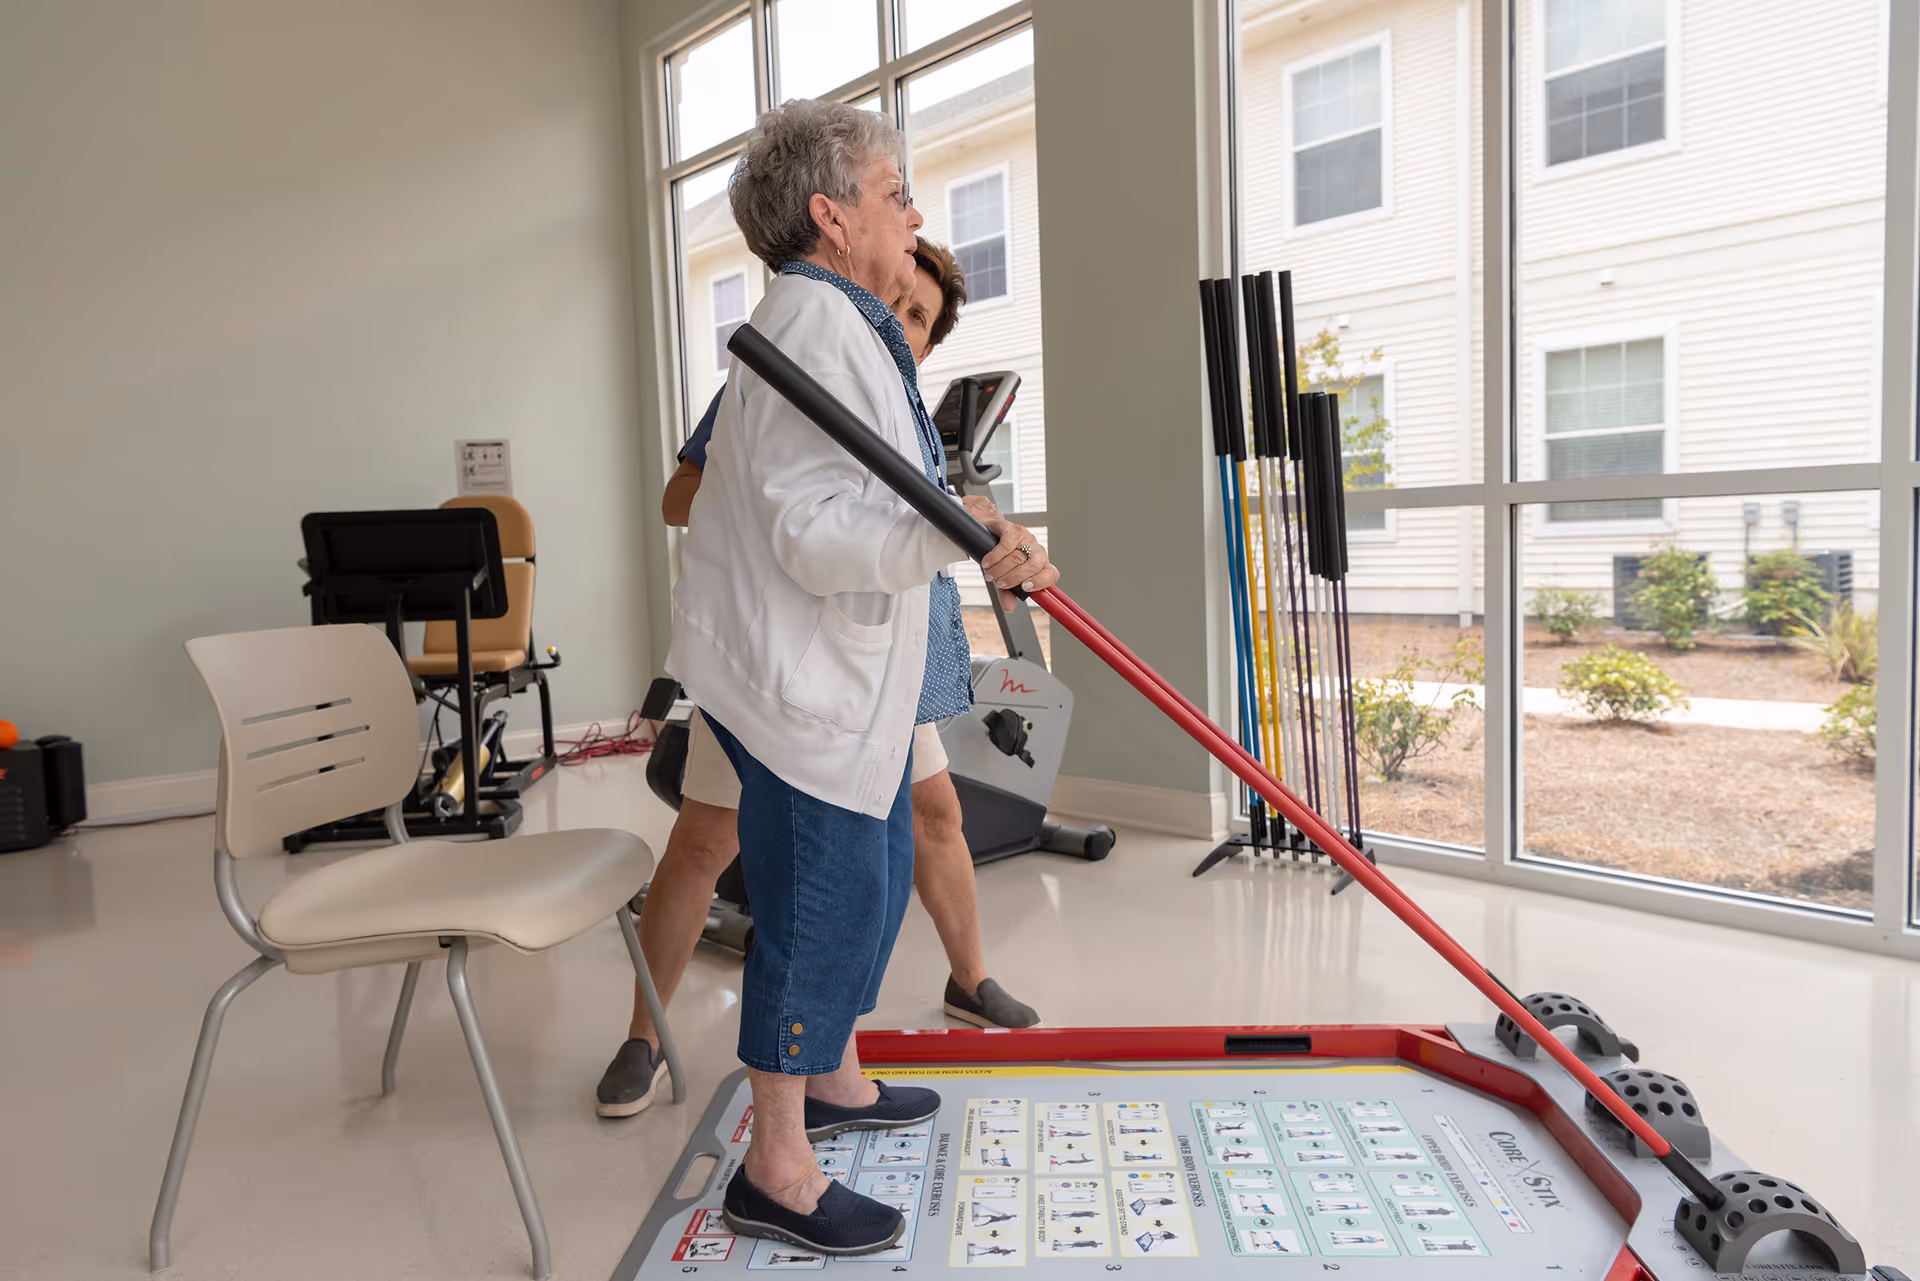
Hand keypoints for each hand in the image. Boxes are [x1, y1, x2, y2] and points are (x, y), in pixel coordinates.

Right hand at [961, 495, 1058, 610]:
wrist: (987, 533)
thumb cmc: (999, 557)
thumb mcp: (1003, 577)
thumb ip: (1007, 593)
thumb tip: (1008, 607)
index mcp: (1040, 565)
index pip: (1051, 574)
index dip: (1041, 582)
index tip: (1025, 588)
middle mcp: (1036, 551)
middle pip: (1033, 566)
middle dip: (1013, 577)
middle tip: (999, 582)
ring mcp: (1026, 538)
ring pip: (1018, 556)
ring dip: (1001, 569)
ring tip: (990, 574)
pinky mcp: (1013, 529)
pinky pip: (1007, 545)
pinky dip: (995, 556)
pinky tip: (987, 562)